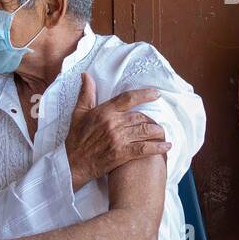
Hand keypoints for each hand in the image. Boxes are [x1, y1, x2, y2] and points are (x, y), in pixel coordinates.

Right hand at [65, 72, 170, 189]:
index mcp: (105, 111)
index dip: (145, 95)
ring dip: (157, 131)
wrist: (72, 164)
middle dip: (151, 119)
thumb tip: (86, 75)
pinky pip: (144, 148)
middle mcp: (113, 123)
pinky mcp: (121, 154)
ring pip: (145, 131)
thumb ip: (86, 93)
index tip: (157, 94)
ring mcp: (118, 139)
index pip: (129, 98)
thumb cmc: (75, 139)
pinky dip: (157, 147)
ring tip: (162, 132)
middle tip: (157, 121)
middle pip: (140, 116)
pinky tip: (166, 146)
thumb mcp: (78, 113)